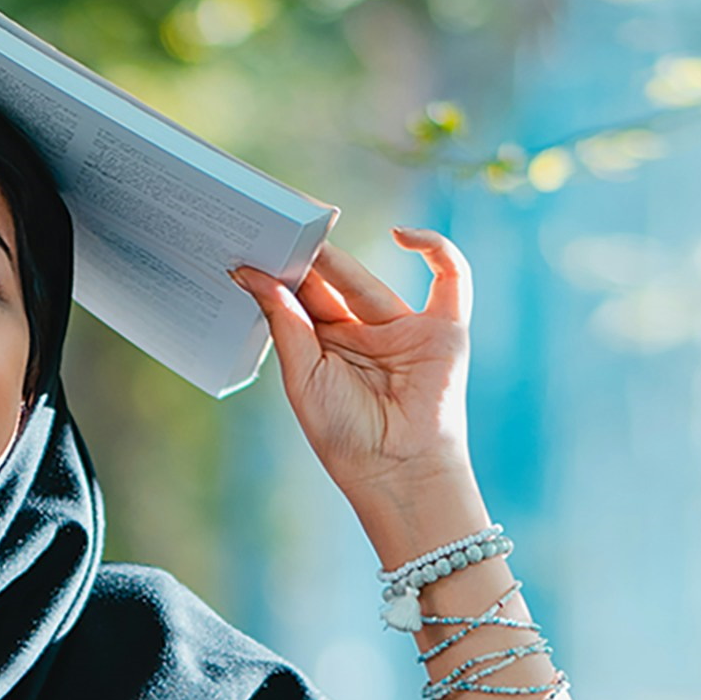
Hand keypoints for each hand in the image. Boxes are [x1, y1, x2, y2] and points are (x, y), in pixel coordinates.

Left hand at [232, 228, 474, 509]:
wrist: (396, 470)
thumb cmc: (346, 435)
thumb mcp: (302, 376)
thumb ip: (285, 323)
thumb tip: (252, 276)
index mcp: (328, 350)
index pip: (302, 302)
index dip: (280, 276)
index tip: (250, 252)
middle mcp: (363, 336)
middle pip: (331, 285)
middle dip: (304, 259)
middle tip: (274, 230)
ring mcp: (404, 330)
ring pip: (370, 280)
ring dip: (339, 257)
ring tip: (306, 231)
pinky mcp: (445, 329)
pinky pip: (451, 275)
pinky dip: (435, 247)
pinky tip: (401, 235)